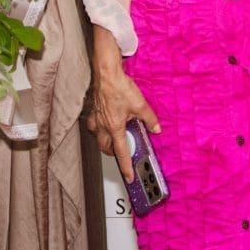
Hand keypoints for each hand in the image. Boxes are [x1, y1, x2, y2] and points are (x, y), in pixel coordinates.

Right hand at [87, 29, 159, 182]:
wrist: (106, 73)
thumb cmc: (119, 87)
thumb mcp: (140, 104)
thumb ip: (149, 119)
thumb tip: (156, 128)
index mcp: (115, 128)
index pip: (121, 153)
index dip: (126, 167)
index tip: (128, 176)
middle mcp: (103, 126)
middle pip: (106, 147)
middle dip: (113, 153)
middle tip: (121, 154)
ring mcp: (97, 118)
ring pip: (98, 137)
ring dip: (105, 141)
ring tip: (113, 139)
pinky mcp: (94, 109)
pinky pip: (93, 123)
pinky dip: (98, 126)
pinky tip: (103, 121)